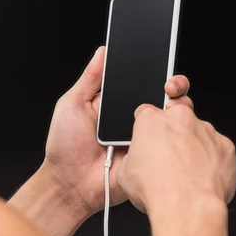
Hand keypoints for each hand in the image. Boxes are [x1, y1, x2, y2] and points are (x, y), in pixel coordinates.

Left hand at [41, 46, 193, 215]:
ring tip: (166, 103)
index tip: (160, 59)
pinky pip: (167, 141)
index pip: (138, 79)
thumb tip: (103, 51)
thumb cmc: (65, 146)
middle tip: (169, 84)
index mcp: (113, 102)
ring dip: (170, 108)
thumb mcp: (72, 104)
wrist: (70, 184)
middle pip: (159, 95)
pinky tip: (163, 127)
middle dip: (170, 85)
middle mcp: (132, 117)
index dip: (151, 68)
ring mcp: (143, 136)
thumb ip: (90, 78)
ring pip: (168, 116)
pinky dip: (168, 133)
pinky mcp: (151, 155)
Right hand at [116, 104, 235, 214]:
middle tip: (167, 157)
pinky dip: (211, 160)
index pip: (146, 113)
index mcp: (152, 120)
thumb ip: (130, 158)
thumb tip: (133, 162)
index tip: (148, 140)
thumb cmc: (157, 189)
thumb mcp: (124, 173)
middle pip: (175, 118)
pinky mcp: (225, 145)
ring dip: (192, 147)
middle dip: (172, 133)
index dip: (146, 128)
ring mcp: (205, 130)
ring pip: (198, 133)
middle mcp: (180, 119)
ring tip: (186, 172)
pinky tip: (201, 177)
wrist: (187, 206)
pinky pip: (217, 149)